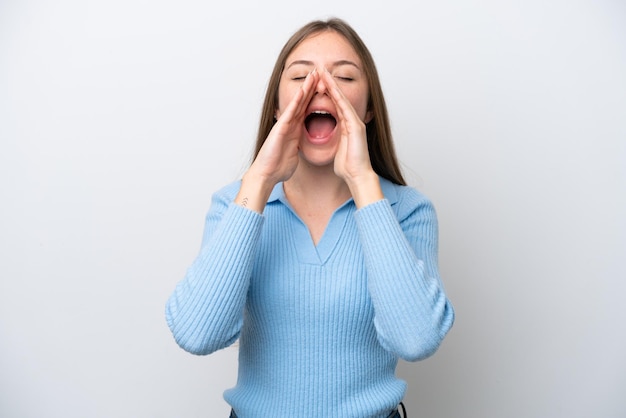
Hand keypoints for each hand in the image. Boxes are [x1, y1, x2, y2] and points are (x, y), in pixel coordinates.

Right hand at [235, 69, 319, 212]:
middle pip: (303, 102)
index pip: (307, 110)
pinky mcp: (280, 129)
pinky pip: (290, 112)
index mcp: (295, 130)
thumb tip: (301, 146)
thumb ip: (298, 146)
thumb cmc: (278, 167)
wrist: (267, 175)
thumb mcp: (294, 154)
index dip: (315, 98)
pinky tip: (303, 90)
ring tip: (313, 74)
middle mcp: (290, 125)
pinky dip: (296, 101)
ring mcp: (285, 125)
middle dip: (311, 87)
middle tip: (320, 72)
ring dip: (305, 88)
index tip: (324, 87)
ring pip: (297, 103)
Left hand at [321, 68, 382, 205]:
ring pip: (341, 99)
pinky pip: (344, 107)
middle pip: (339, 98)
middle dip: (329, 83)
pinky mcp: (355, 126)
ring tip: (323, 72)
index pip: (335, 105)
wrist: (358, 176)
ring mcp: (355, 122)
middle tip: (320, 68)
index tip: (318, 81)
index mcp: (346, 126)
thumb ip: (335, 142)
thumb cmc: (348, 167)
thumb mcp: (337, 150)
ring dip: (332, 85)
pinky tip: (330, 86)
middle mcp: (352, 121)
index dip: (327, 92)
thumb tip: (329, 141)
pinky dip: (337, 96)